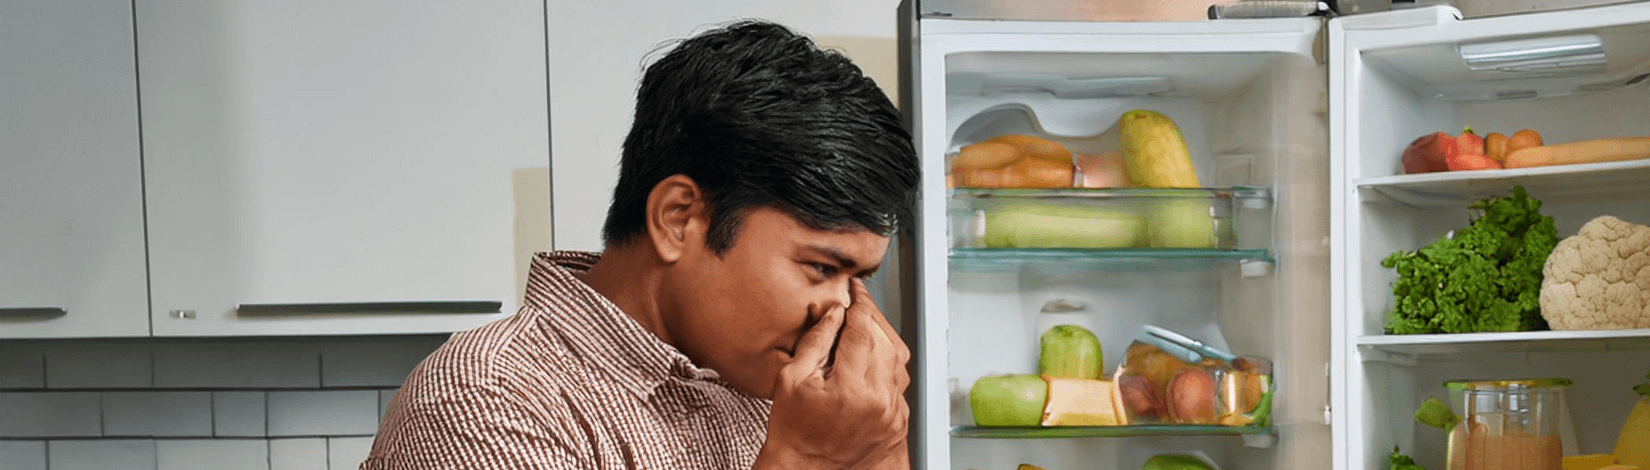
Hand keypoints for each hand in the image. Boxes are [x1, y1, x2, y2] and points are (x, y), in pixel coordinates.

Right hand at [755, 279, 911, 468]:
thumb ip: (816, 340)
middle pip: (885, 338)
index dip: (859, 302)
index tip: (853, 290)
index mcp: (852, 388)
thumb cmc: (793, 431)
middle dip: (871, 316)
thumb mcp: (791, 379)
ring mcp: (892, 413)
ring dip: (882, 337)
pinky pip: (899, 381)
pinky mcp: (898, 421)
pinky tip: (869, 358)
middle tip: (855, 304)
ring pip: (898, 357)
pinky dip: (887, 363)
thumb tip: (834, 311)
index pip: (864, 328)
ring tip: (861, 329)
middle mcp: (880, 400)